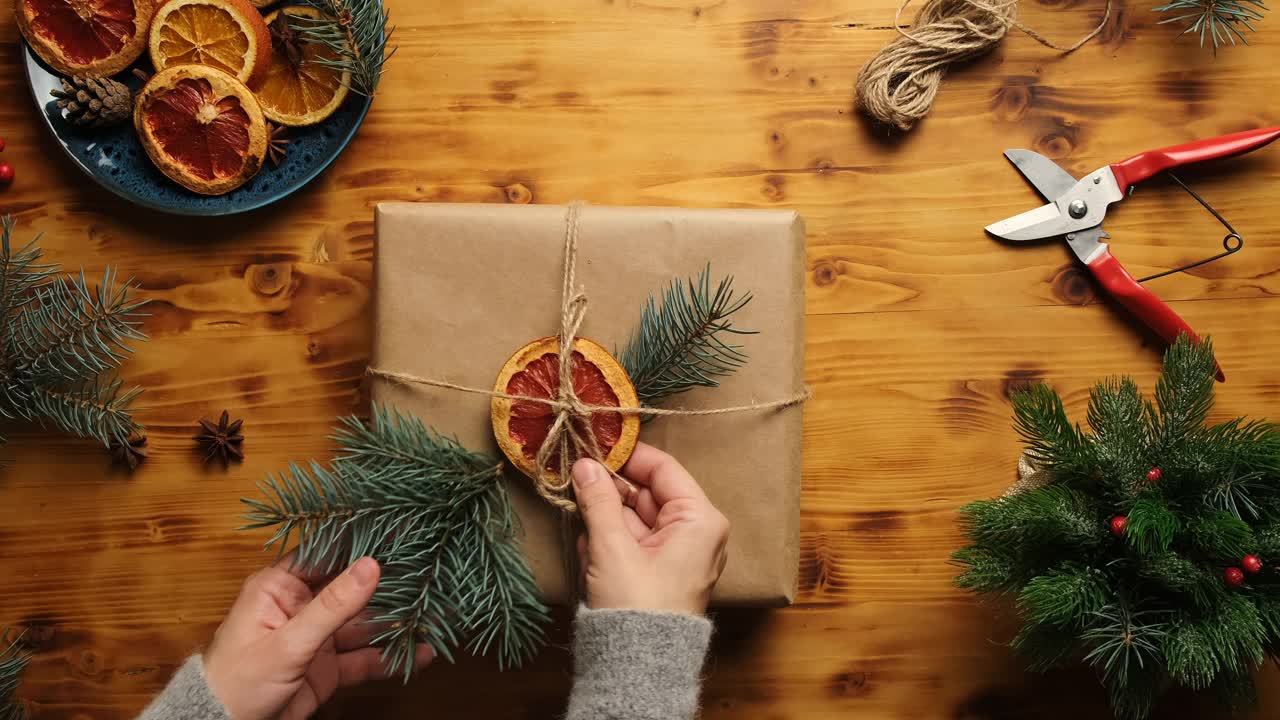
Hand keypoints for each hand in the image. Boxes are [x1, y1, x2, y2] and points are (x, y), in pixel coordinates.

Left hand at [202, 556, 432, 719]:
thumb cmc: (237, 682)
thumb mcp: (288, 642)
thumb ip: (333, 606)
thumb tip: (372, 565)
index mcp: (280, 588)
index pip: (329, 555)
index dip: (364, 544)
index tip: (403, 532)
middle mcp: (301, 608)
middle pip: (353, 591)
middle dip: (391, 588)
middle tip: (431, 576)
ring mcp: (315, 639)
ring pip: (363, 626)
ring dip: (396, 625)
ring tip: (435, 617)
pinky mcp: (326, 669)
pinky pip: (363, 659)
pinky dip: (389, 658)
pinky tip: (420, 654)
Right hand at [572, 442, 729, 614]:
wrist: (639, 668)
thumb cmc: (637, 606)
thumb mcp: (612, 547)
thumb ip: (598, 500)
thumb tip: (584, 465)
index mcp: (699, 519)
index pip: (663, 468)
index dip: (627, 455)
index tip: (594, 444)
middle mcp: (695, 532)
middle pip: (647, 492)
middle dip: (610, 492)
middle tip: (575, 480)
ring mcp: (677, 553)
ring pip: (634, 517)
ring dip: (604, 521)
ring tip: (585, 529)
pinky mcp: (659, 571)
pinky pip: (631, 542)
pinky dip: (608, 542)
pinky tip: (590, 553)